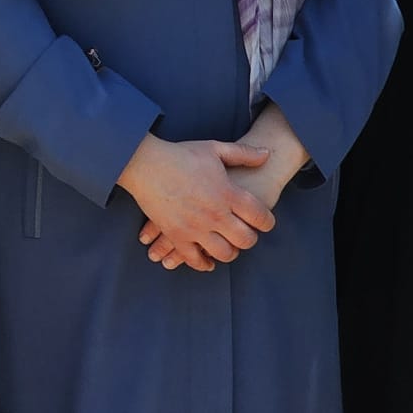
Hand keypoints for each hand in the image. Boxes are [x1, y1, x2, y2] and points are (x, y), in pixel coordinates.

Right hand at [118, 135, 274, 271]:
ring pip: (224, 254)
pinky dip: (204, 263)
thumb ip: (243, 153)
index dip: (267, 222)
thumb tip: (267, 154)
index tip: (264, 222)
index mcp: (227, 193)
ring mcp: (195, 227)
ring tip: (227, 245)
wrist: (145, 163)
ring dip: (229, 252)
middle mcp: (215, 214)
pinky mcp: (177, 235)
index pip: (260, 216)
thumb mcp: (214, 148)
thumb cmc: (180, 155)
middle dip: (249, 238)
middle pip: (246, 240)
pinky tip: (207, 261)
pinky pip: (195, 259)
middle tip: (245, 234)